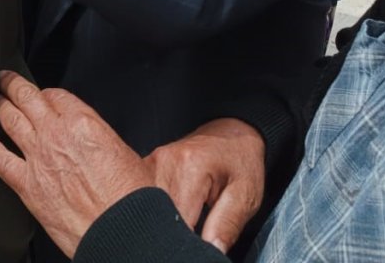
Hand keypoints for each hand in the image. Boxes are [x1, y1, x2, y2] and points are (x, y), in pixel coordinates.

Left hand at [0, 71, 151, 257]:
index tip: (43, 95)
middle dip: (13, 84)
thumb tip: (99, 146)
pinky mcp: (27, 185)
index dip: (47, 93)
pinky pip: (0, 160)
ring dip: (0, 106)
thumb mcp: (126, 154)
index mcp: (84, 122)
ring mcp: (38, 158)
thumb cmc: (132, 200)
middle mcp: (56, 134)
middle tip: (5, 79)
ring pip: (9, 119)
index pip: (55, 94)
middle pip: (26, 97)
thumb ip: (102, 141)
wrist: (123, 232)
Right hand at [144, 118, 265, 252]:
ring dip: (158, 223)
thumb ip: (227, 224)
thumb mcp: (245, 195)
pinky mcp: (145, 166)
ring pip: (142, 206)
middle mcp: (163, 162)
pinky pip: (139, 195)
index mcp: (190, 168)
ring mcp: (151, 163)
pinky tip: (168, 218)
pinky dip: (152, 213)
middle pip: (153, 213)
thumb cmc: (240, 162)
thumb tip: (212, 251)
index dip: (184, 243)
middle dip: (167, 234)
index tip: (195, 248)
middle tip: (188, 239)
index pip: (177, 219)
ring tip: (181, 228)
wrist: (230, 133)